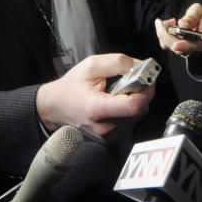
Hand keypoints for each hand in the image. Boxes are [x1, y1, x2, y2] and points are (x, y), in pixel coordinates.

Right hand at [36, 53, 154, 139]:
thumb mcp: (90, 66)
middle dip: (141, 93)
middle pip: (139, 110)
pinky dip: (128, 111)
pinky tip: (115, 103)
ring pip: (136, 117)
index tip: (146, 78)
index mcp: (98, 109)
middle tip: (132, 81)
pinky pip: (129, 122)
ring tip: (120, 92)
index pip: (134, 105)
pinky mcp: (110, 139)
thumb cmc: (71, 86)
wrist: (55, 107)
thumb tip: (139, 66)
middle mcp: (104, 127)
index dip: (146, 90)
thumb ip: (116, 63)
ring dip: (135, 102)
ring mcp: (107, 136)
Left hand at [155, 3, 201, 56]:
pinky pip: (166, 43)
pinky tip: (169, 23)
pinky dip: (163, 33)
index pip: (196, 47)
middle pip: (178, 48)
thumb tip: (182, 24)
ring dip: (163, 32)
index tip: (176, 45)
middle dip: (166, 35)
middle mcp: (195, 49)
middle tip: (160, 21)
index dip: (185, 46)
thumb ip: (192, 17)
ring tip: (171, 20)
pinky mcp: (178, 46)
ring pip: (169, 46)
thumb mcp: (201, 11)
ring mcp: (186, 49)